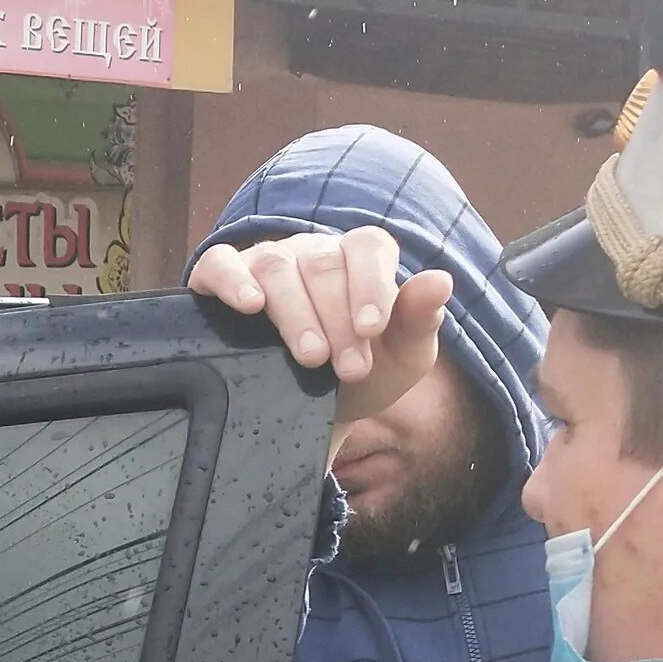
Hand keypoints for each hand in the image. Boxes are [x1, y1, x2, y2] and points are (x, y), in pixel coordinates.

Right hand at [189, 227, 450, 417]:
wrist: (312, 414)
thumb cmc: (360, 377)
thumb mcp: (402, 358)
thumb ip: (420, 320)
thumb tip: (442, 280)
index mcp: (357, 260)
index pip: (368, 247)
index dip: (370, 284)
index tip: (370, 330)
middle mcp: (311, 253)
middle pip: (323, 265)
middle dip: (338, 320)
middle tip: (349, 370)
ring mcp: (265, 261)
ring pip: (278, 267)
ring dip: (297, 314)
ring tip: (310, 358)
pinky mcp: (222, 278)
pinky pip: (221, 263)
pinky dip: (233, 280)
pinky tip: (249, 305)